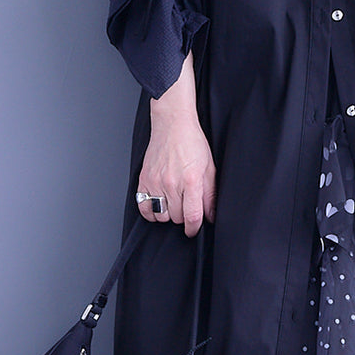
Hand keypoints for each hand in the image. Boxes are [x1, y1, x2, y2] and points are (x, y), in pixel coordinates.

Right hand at [137, 113, 215, 236]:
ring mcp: (155, 182)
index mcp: (191, 180)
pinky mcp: (143, 180)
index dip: (194, 228)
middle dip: (183, 217)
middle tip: (187, 206)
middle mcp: (171, 183)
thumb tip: (211, 215)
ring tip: (174, 203)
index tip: (194, 230)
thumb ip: (210, 194)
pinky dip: (150, 212)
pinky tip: (159, 205)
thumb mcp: (209, 168)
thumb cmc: (192, 143)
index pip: (192, 216)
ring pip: (160, 215)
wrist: (173, 124)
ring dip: (168, 214)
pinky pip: (143, 207)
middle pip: (176, 218)